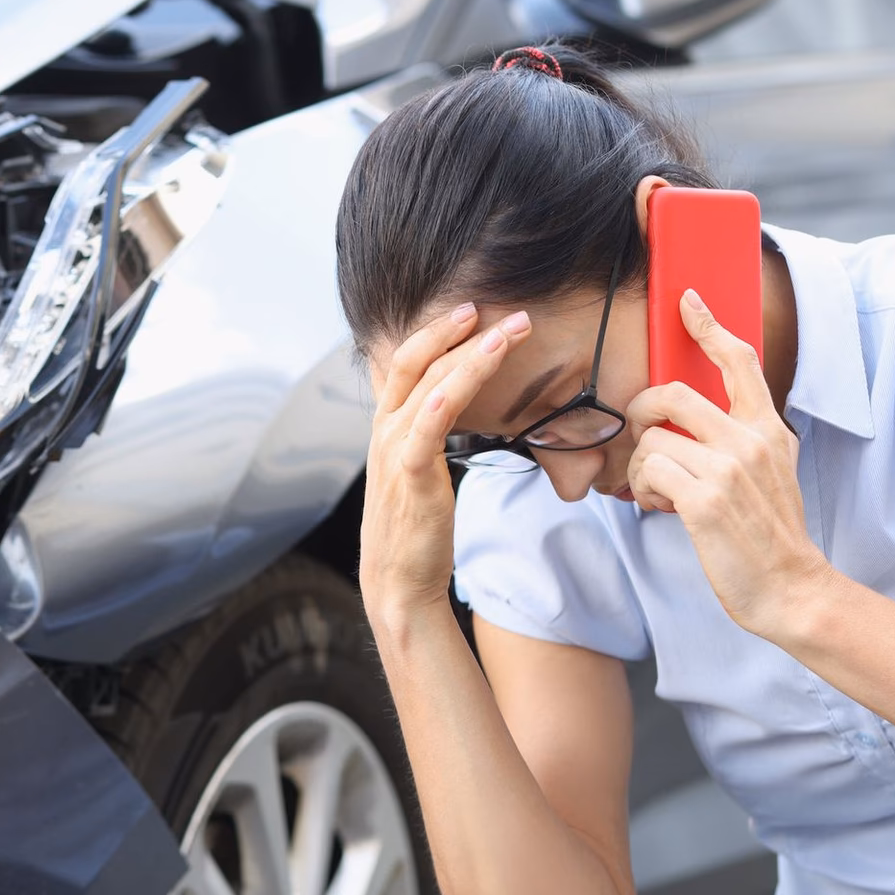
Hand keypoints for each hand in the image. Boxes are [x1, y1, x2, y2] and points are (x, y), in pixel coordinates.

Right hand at [360, 303, 528, 627]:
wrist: (398, 583)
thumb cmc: (413, 531)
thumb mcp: (416, 472)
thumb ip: (426, 437)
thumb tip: (448, 412)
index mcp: (387, 427)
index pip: (406, 363)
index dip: (436, 332)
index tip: (473, 312)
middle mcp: (384, 430)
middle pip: (416, 361)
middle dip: (458, 330)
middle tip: (502, 311)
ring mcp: (393, 449)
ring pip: (431, 384)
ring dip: (473, 353)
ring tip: (510, 332)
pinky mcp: (410, 473)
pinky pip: (430, 423)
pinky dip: (451, 391)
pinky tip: (476, 368)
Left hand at [625, 289, 835, 639]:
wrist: (791, 588)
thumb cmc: (768, 536)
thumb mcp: (770, 474)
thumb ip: (739, 442)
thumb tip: (688, 427)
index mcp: (769, 430)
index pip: (739, 363)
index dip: (709, 327)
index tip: (687, 301)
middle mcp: (751, 441)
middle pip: (673, 393)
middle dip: (641, 412)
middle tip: (644, 440)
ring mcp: (729, 469)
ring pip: (652, 439)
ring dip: (643, 469)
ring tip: (661, 494)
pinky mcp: (704, 500)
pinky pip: (649, 472)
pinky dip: (644, 490)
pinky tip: (660, 508)